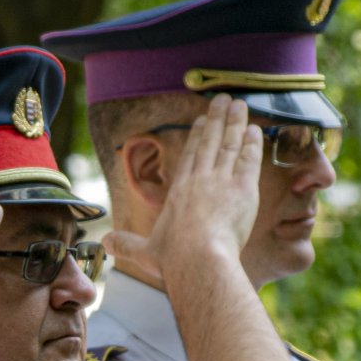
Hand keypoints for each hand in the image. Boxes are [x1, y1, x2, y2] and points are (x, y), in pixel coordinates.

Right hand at [106, 94, 260, 287]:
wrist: (198, 259)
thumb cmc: (174, 258)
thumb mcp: (145, 252)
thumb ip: (127, 245)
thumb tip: (105, 243)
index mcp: (178, 192)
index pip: (189, 157)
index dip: (195, 137)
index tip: (200, 121)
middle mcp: (199, 180)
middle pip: (209, 143)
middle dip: (215, 120)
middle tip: (222, 100)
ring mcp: (221, 181)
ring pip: (229, 145)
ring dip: (234, 123)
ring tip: (239, 105)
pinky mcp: (243, 188)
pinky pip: (249, 159)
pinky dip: (252, 143)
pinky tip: (255, 130)